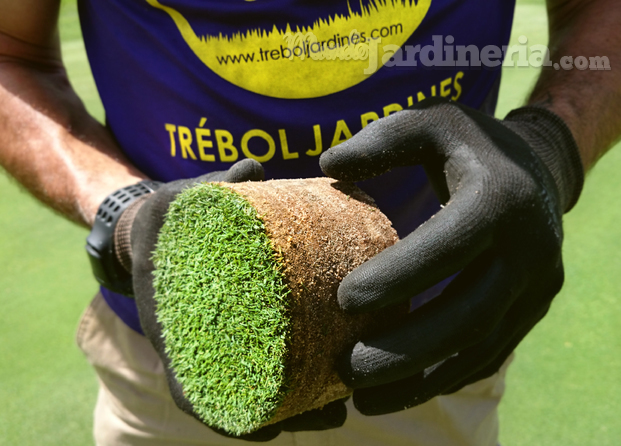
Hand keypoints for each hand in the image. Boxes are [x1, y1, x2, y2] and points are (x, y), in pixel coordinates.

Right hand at [113, 159, 345, 439]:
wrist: (150, 230)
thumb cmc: (166, 221)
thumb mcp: (179, 204)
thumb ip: (214, 187)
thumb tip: (252, 166)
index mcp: (173, 329)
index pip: (195, 393)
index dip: (234, 419)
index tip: (275, 427)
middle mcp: (195, 347)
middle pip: (238, 403)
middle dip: (286, 415)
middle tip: (335, 413)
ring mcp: (218, 343)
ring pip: (256, 393)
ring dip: (298, 407)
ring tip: (344, 406)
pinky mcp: (237, 331)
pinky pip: (262, 368)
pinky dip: (292, 385)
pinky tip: (332, 382)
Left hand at [319, 97, 583, 414]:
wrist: (536, 170)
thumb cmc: (471, 145)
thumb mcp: (432, 123)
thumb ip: (382, 140)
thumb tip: (327, 167)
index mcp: (501, 197)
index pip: (451, 244)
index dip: (400, 276)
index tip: (343, 301)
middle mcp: (529, 248)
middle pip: (469, 313)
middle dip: (405, 348)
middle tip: (346, 367)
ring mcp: (536, 286)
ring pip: (479, 347)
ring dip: (421, 378)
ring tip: (363, 396)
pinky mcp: (531, 311)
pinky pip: (488, 355)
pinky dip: (443, 377)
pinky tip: (400, 391)